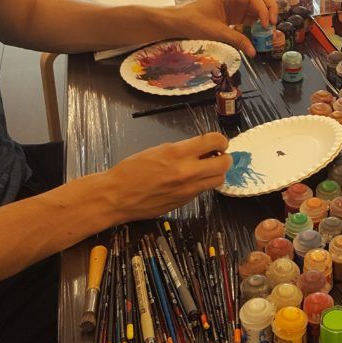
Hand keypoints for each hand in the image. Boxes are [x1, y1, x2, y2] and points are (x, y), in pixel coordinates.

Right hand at [104, 133, 231, 221]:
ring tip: (205, 168)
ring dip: (216, 172)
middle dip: (224, 157)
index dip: (220, 141)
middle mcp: (186, 171)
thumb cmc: (131, 170)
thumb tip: (202, 148)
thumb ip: (182, 149)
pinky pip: (203, 190)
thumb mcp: (157, 150)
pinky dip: (202, 183)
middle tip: (217, 156)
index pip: (214, 141)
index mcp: (177, 153)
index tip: (217, 143)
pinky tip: (191, 180)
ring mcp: (187, 189)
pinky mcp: (185, 202)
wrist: (116, 196)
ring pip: (218, 180)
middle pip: (224, 164)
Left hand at [167, 0, 276, 56]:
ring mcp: (237, 3)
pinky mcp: (236, 13)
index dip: (265, 10)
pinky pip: (252, 14)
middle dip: (270, 8)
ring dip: (266, 14)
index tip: (267, 25)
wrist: (179, 22)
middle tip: (272, 25)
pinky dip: (259, 21)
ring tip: (268, 30)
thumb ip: (237, 40)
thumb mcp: (216, 32)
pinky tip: (260, 32)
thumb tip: (253, 52)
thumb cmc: (194, 22)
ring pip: (259, 4)